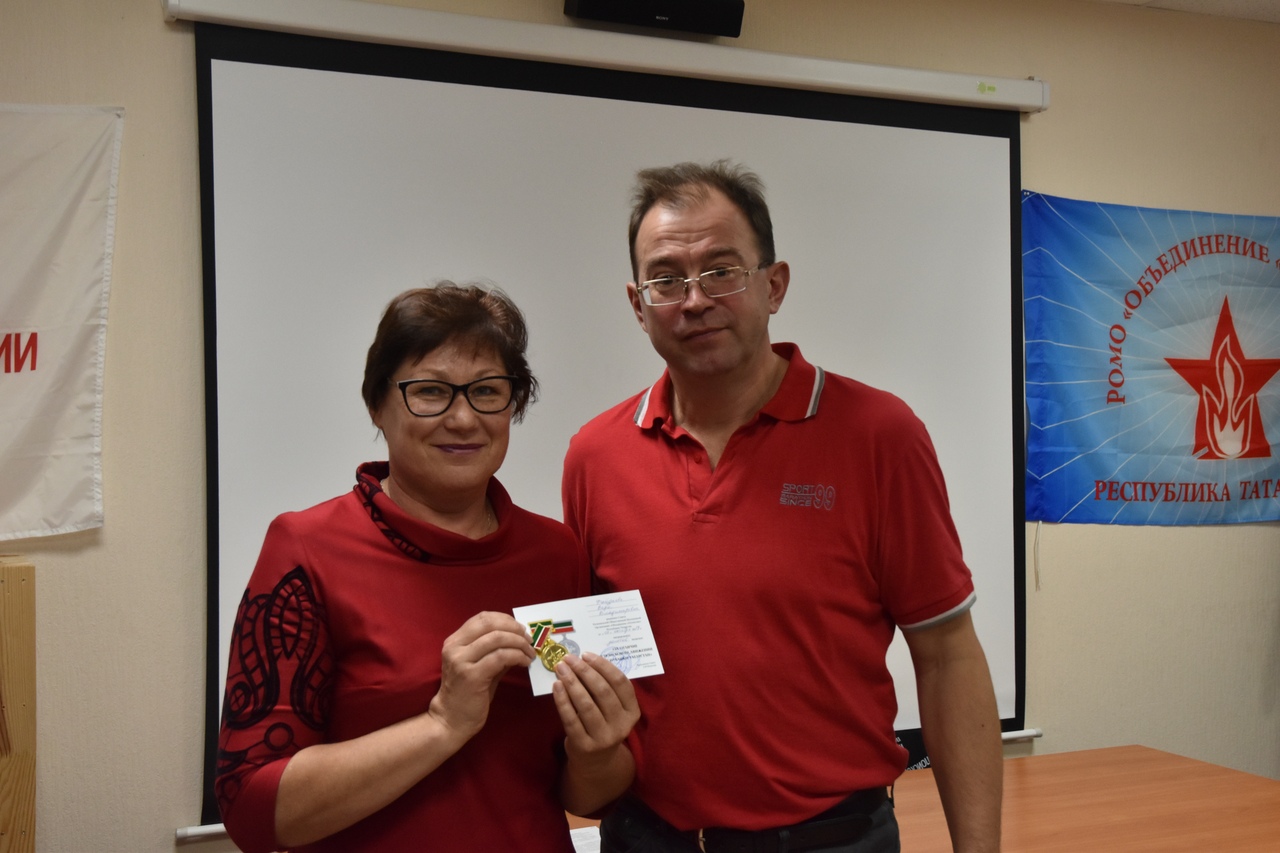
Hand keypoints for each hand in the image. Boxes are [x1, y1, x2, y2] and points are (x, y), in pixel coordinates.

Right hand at [428, 611, 536, 741]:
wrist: (451, 720)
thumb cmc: (467, 694)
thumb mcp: (479, 666)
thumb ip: (495, 650)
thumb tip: (519, 638)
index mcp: (454, 641)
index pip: (482, 618)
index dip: (505, 619)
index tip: (520, 629)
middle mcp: (455, 647)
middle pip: (490, 624)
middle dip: (514, 628)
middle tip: (529, 639)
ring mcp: (461, 660)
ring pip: (498, 638)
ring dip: (520, 643)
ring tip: (530, 653)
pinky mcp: (472, 675)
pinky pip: (501, 657)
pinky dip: (518, 656)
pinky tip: (524, 662)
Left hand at [552, 652, 639, 762]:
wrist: (595, 762)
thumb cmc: (603, 724)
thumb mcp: (612, 709)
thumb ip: (605, 688)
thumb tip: (583, 660)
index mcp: (632, 712)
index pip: (620, 682)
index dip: (603, 666)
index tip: (586, 654)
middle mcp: (621, 725)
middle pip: (603, 691)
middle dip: (584, 671)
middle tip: (569, 659)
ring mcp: (603, 738)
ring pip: (586, 704)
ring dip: (572, 683)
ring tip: (560, 669)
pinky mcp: (584, 746)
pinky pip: (571, 719)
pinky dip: (562, 700)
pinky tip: (556, 686)